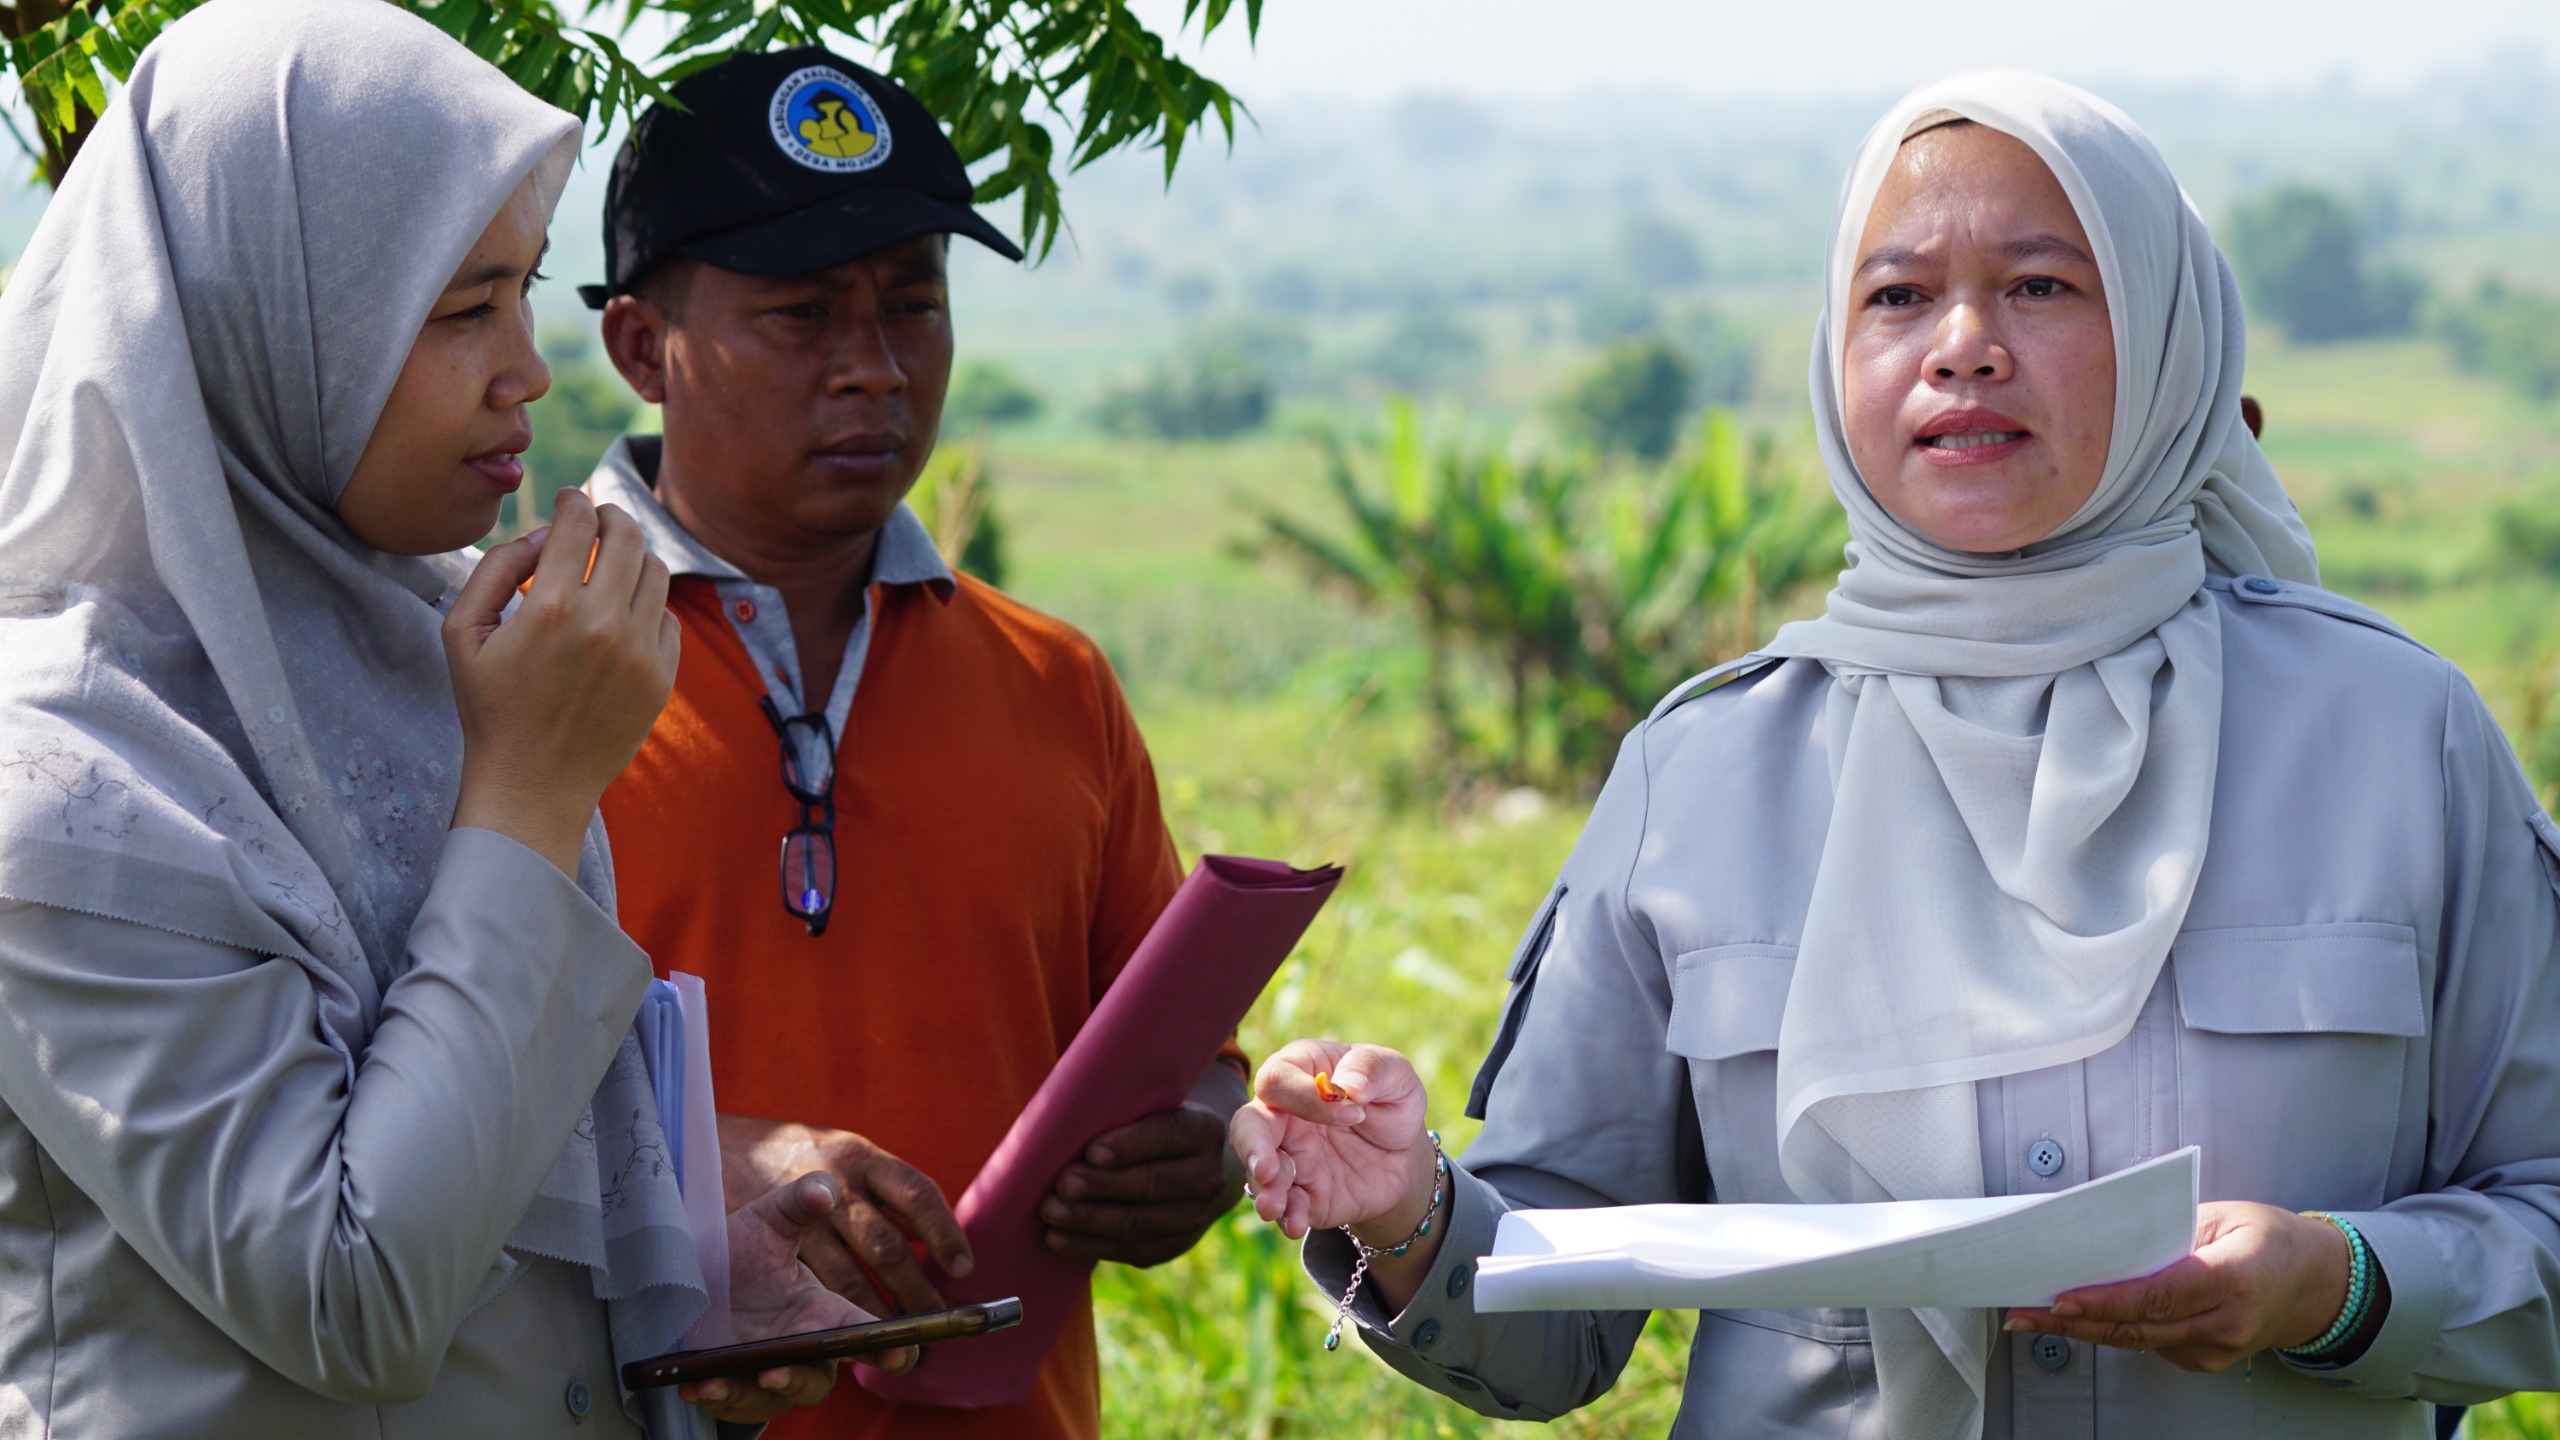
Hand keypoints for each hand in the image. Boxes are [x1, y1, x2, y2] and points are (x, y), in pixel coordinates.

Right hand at [446, 490, 679, 872]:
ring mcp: (640, 652)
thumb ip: (495, 568)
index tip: (569, 499)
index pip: (579, 523)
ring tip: (611, 563)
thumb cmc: (490, 706)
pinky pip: (668, 617)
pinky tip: (622, 612)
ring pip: (655, 572)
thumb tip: (541, 534)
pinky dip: (647, 604)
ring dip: (634, 557)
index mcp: (551, 607)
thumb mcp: (462, 633)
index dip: (574, 501)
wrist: (533, 784)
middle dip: (611, 517)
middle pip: (628, 536)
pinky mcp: (662, 677)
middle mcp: (605, 624)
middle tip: (598, 520)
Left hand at [679, 1172, 913, 1420]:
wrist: (685, 1271)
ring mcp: (769, 1368)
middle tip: (784, 1372)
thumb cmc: (739, 1247)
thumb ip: (798, 1203)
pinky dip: (720, 1396)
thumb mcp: (767, 1219)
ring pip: (781, 1393)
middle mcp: (803, 1345)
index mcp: (824, 1310)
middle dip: (809, 1377)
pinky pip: (734, 1402)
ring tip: (741, 1378)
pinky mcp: (733, 1382)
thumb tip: (826, 1190)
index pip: (866, 1332)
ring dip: (766, 1388)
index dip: (890, 1345)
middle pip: (824, 1374)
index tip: (898, 1352)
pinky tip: (699, 1384)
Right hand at [719, 1114, 971, 1319]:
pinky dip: (834, 1317)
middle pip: (885, 1246)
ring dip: (878, 1315)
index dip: (944, 1232)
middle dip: (915, 1290)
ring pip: (847, 1278)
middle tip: (938, 1321)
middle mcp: (835, 1185)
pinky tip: (854, 1338)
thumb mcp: (850, 1157)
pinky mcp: (771, 1248)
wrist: (724, 1150)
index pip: (917, 1194)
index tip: (964, 1269)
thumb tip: (939, 1238)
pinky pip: (809, 1289)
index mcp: (863, 1158)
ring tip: (904, 1342)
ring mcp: (799, 1220)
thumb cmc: (803, 1160)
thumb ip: (891, 1194)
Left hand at [1041, 1064, 1245, 1266]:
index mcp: (1204, 1130)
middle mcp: (1208, 1175)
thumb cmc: (1150, 1125)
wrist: (1191, 1169)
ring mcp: (1194, 1216)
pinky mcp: (1172, 1245)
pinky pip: (1128, 1249)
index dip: (1130, 1145)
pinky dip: (1088, 1245)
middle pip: (1152, 1183)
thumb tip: (1064, 1111)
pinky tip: (1057, 1238)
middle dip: (1102, 1186)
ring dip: (1088, 1219)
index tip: (1091, 1152)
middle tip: (1062, 1184)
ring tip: (1050, 1212)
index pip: (1168, 1135)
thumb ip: (1120, 1107)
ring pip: (1138, 1222)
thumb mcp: (1149, 1106)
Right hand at [1228, 1041, 1435, 1247]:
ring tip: (1273, 1206)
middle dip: (1253, 1147)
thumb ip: (1371, 1068)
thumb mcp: (1395, 1075)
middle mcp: (1283, 1115)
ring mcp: (1289, 1157)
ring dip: (1263, 1189)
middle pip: (1249, 1125)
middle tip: (1266, 1169)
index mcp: (1300, 1073)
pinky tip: (1296, 1224)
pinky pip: (1286, 1206)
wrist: (1405, 1155)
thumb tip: (1348, 1085)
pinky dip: (1287, 1215)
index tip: (1354, 1115)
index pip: (1278, 1080)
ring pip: (1258, 1171)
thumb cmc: (1391, 1101)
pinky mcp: (1302, 1193)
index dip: (1303, 1096)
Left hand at [2003, 1201, 2352, 1371]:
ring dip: (2084, 1329)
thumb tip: (2105, 1236)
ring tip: (2034, 1315)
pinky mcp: (2208, 1359)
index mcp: (2231, 1279)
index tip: (2061, 1298)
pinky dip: (2114, 1330)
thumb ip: (2166, 1229)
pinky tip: (2079, 1318)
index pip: (2156, 1295)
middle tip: (2025, 1311)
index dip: (2106, 1300)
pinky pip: (2151, 1345)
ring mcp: (2217, 1348)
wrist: (2318, 1283)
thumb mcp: (2222, 1214)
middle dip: (2074, 1320)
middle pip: (2137, 1327)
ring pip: (2137, 1342)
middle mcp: (2225, 1323)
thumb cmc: (2269, 1239)